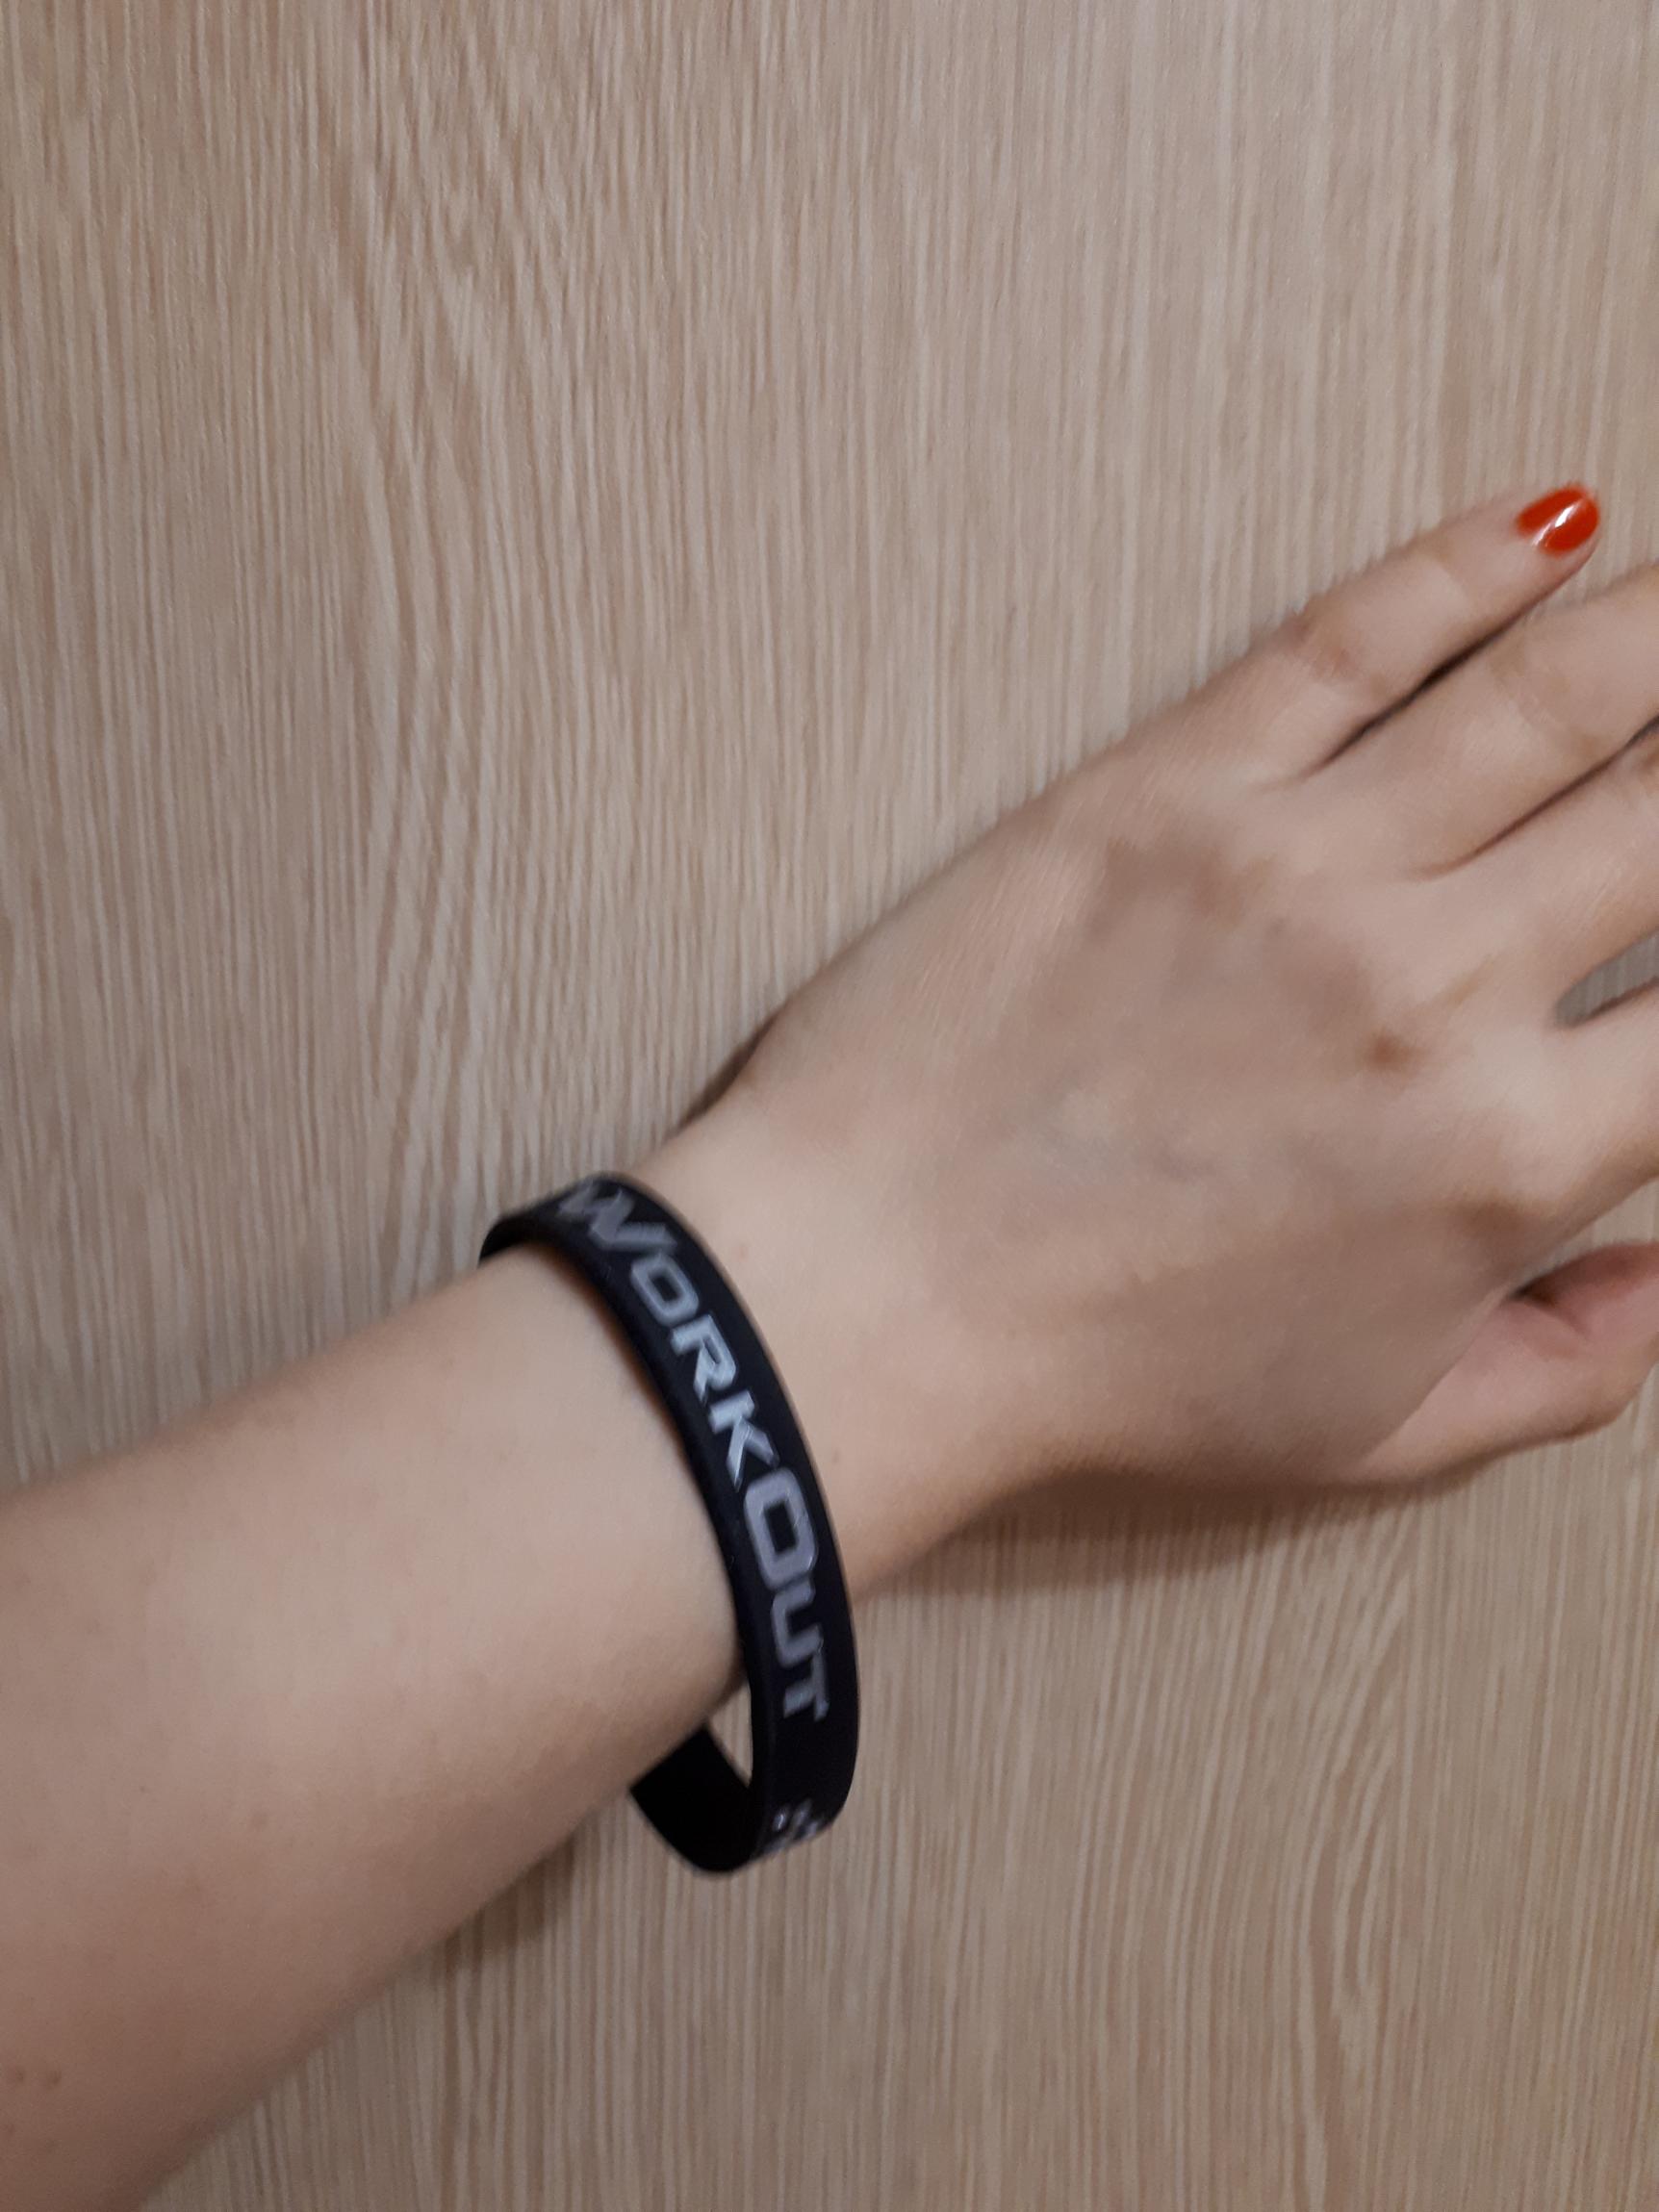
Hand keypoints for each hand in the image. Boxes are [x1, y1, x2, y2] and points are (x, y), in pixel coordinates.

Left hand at [649, 485, 1658, 1543]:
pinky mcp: (1161, 791)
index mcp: (1508, 1154)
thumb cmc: (1108, 1373)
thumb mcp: (1375, 1428)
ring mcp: (1294, 868)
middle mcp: (1431, 987)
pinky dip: (1469, 565)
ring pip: (1551, 691)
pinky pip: (1351, 638)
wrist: (869, 1295)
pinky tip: (1548, 526)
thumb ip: (1572, 1363)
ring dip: (1657, 629)